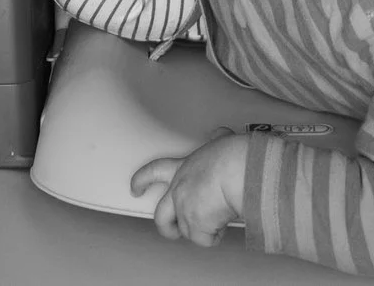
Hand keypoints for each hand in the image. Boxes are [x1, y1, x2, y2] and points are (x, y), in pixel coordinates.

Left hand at [131, 128, 247, 246]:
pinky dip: (214, 236)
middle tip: (170, 229)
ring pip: (184, 230)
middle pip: (161, 216)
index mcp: (182, 168)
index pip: (153, 172)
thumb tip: (219, 135)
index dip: (141, 180)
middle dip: (164, 226)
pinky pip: (204, 239)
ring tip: (212, 226)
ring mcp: (185, 210)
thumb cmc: (230, 156)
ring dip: (198, 231)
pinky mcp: (196, 226)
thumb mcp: (219, 142)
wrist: (237, 172)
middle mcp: (179, 191)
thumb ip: (216, 140)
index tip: (136, 187)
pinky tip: (222, 227)